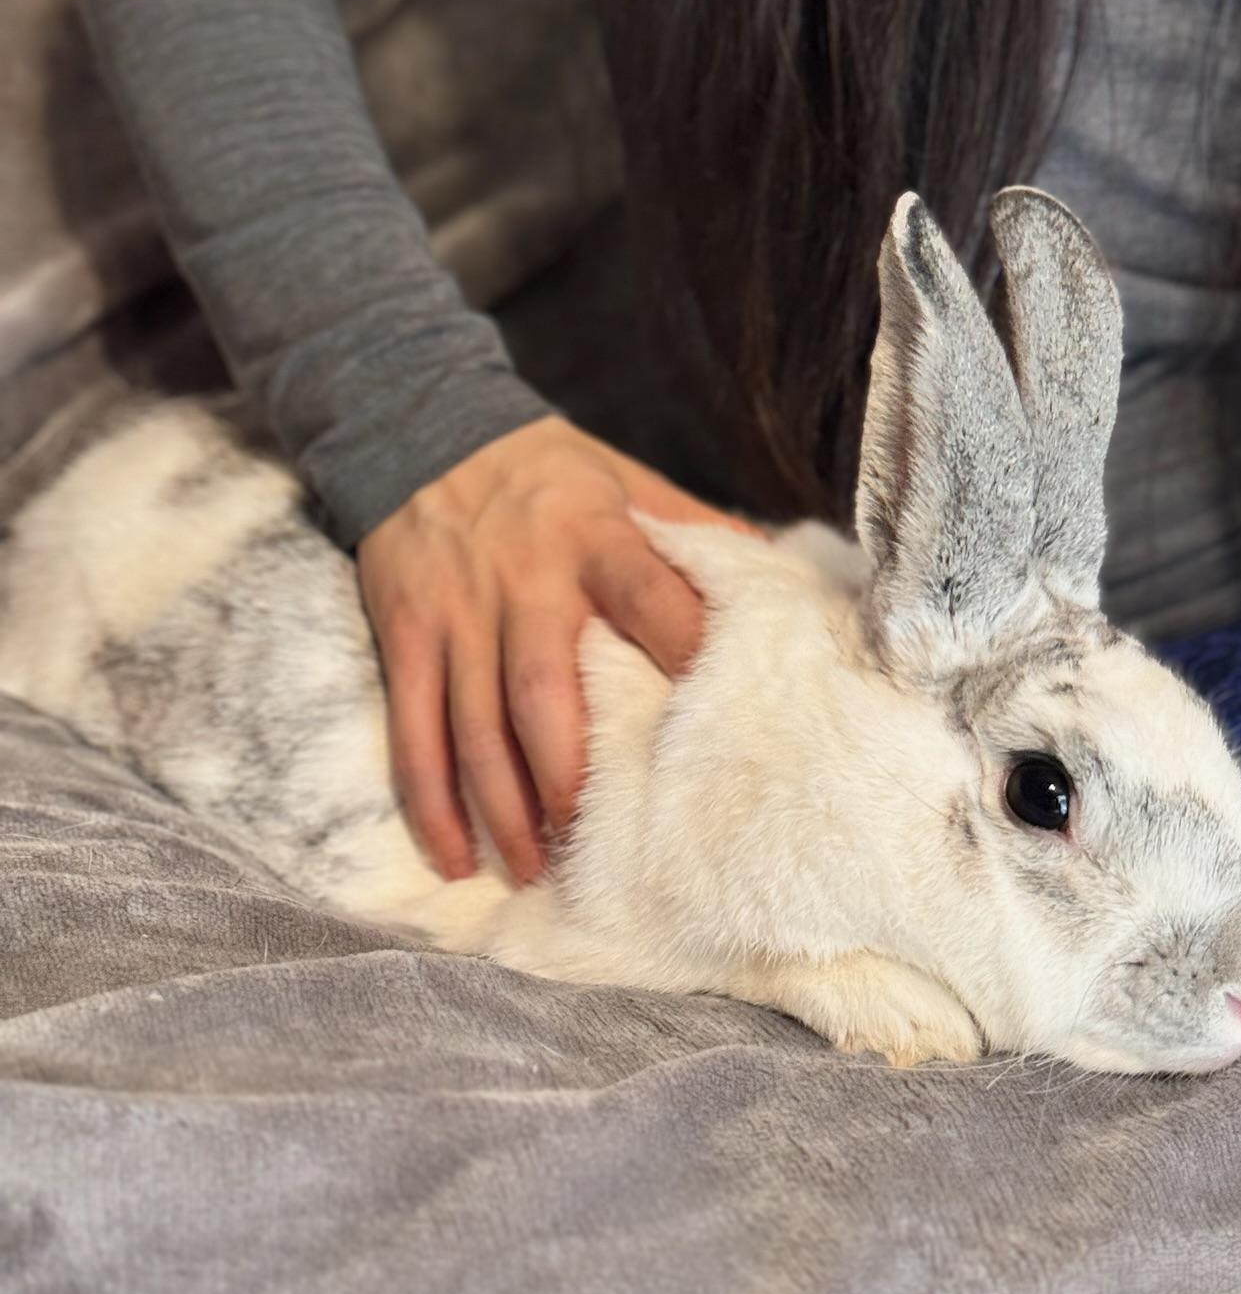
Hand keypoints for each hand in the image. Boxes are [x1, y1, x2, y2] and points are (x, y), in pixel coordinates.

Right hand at [356, 418, 755, 884]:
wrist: (421, 425)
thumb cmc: (549, 469)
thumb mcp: (625, 478)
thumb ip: (693, 532)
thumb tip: (779, 582)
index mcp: (595, 537)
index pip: (647, 597)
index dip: (682, 653)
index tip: (721, 723)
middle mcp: (525, 580)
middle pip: (545, 692)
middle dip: (570, 773)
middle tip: (602, 838)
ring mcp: (459, 613)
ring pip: (476, 726)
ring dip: (504, 807)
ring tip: (536, 868)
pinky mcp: (407, 634)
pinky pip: (415, 730)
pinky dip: (431, 801)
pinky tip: (457, 854)